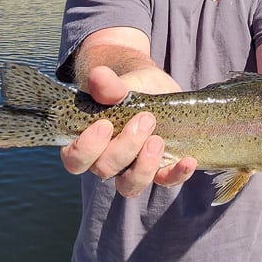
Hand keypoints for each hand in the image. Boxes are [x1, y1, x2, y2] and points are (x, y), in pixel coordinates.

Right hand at [59, 66, 195, 196]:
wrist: (156, 87)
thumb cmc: (131, 87)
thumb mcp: (123, 83)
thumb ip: (110, 86)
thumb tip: (98, 75)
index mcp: (87, 142)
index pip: (74, 160)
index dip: (86, 149)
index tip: (105, 125)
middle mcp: (106, 160)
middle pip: (105, 170)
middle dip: (125, 147)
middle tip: (144, 119)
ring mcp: (131, 169)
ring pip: (129, 185)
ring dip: (144, 167)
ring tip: (158, 140)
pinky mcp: (159, 169)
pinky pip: (165, 181)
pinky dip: (176, 174)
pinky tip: (187, 161)